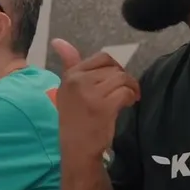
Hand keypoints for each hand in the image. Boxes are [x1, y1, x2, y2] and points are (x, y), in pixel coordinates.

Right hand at [50, 39, 139, 159]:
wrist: (76, 148)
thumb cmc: (75, 119)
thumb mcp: (68, 89)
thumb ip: (69, 63)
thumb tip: (58, 40)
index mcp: (71, 75)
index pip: (102, 58)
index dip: (115, 68)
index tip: (116, 82)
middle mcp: (78, 81)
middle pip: (114, 68)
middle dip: (124, 79)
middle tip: (126, 92)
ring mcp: (90, 93)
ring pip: (121, 78)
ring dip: (130, 88)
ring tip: (129, 98)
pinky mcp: (103, 106)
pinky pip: (125, 91)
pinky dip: (131, 97)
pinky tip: (128, 104)